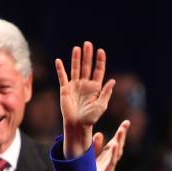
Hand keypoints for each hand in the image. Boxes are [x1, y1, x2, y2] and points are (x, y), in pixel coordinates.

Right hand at [55, 41, 115, 157]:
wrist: (78, 125)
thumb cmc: (91, 118)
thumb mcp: (101, 106)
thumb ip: (106, 93)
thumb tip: (112, 81)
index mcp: (95, 87)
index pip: (98, 71)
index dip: (100, 61)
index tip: (101, 51)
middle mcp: (85, 84)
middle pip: (86, 66)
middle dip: (88, 55)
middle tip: (88, 43)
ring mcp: (75, 85)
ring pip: (75, 69)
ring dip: (76, 58)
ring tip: (77, 48)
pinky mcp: (65, 89)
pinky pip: (62, 77)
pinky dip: (60, 69)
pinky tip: (59, 61)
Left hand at [94, 120, 128, 170]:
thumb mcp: (89, 157)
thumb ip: (95, 147)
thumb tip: (99, 134)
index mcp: (106, 156)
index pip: (116, 142)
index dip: (121, 133)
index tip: (126, 122)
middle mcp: (109, 162)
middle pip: (118, 147)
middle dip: (122, 136)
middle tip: (125, 124)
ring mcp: (107, 169)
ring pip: (115, 156)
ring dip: (118, 144)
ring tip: (120, 133)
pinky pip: (109, 166)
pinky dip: (112, 156)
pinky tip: (115, 147)